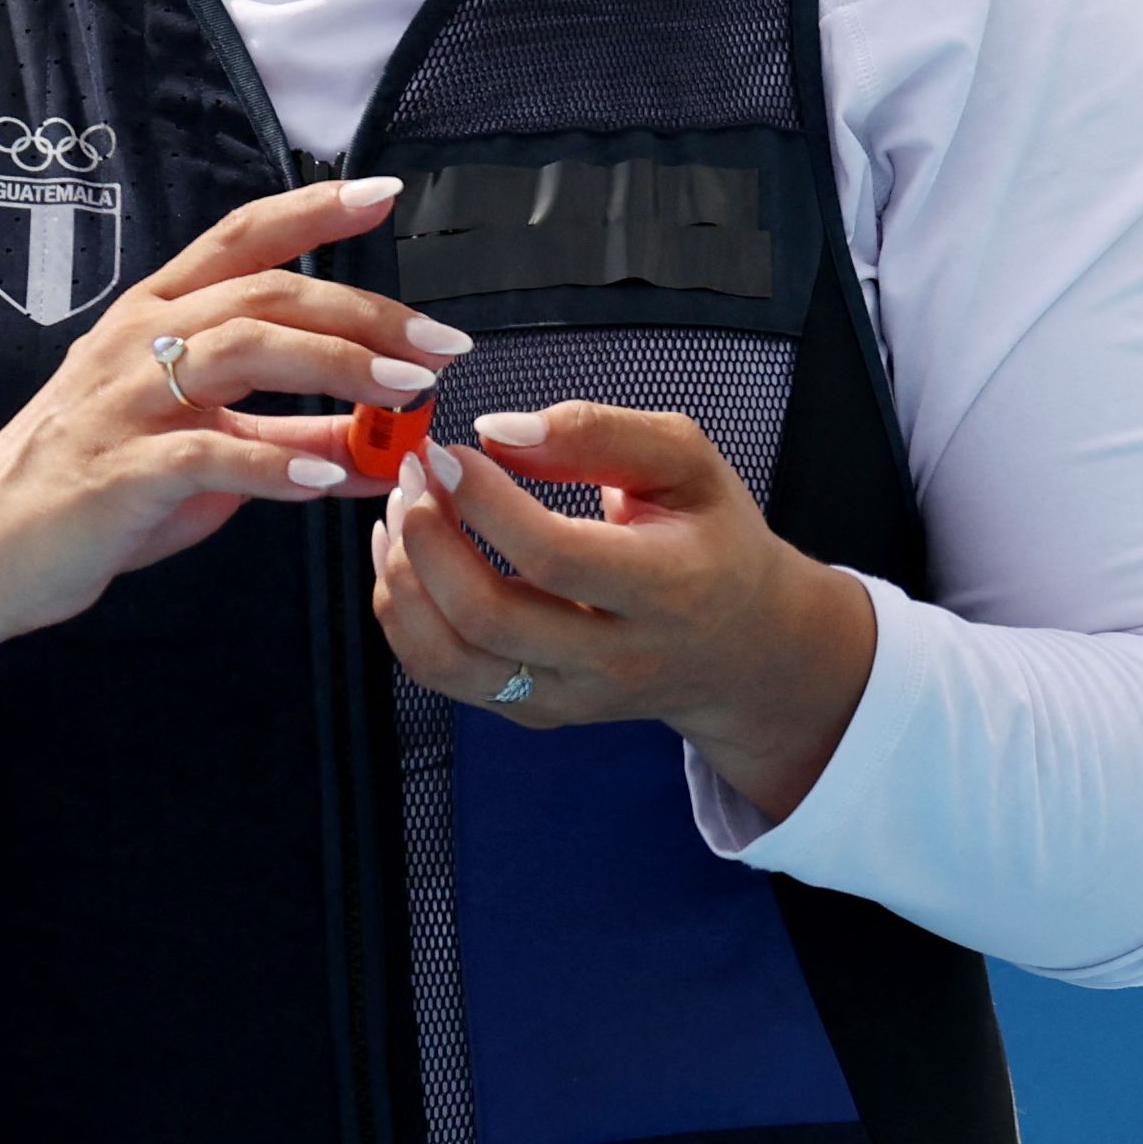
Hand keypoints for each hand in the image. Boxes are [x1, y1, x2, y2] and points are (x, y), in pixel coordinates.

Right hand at [0, 176, 465, 724]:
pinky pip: (205, 454)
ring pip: (241, 351)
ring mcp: (123, 402)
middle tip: (442, 342)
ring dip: (336, 365)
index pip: (242, 240)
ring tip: (406, 392)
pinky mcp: (115, 472)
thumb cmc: (97, 492)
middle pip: (264, 294)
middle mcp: (137, 342)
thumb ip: (293, 439)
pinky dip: (274, 463)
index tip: (386, 190)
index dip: (314, 210)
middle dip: (363, 311)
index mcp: (155, 318)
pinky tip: (329, 478)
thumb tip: (388, 440)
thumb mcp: (208, 456)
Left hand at [372, 405, 880, 822]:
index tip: (449, 451)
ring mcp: (571, 695)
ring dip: (402, 580)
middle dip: (427, 538)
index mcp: (667, 587)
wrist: (740, 644)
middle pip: (489, 617)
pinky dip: (403, 616)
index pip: (555, 556)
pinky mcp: (537, 712)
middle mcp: (617, 657)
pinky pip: (443, 675)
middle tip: (414, 475)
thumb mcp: (686, 460)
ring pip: (451, 659)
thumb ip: (599, 432)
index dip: (485, 501)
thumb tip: (496, 430)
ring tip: (402, 513)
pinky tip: (405, 557)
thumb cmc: (709, 536)